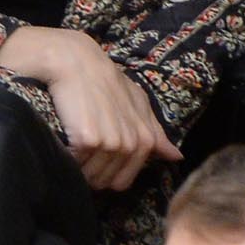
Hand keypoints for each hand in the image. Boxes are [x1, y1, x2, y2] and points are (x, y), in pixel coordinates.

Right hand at [0, 27, 182, 190]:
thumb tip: (177, 157)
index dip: (106, 174)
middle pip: (106, 183)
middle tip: (82, 148)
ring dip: (79, 166)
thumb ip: (156, 133)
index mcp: (145, 140)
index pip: (122, 182)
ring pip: (90, 178)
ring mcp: (111, 144)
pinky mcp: (89, 141)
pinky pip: (75, 165)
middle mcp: (132, 145)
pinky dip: (67, 156)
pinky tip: (67, 135)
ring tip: (74, 139)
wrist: (76, 62)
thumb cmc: (105, 81)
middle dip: (92, 173)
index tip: (96, 157)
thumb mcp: (137, 103)